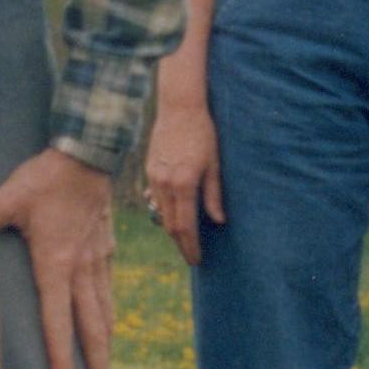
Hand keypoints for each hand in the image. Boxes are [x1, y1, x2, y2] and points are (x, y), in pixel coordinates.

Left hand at [0, 147, 117, 368]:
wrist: (88, 154)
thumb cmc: (44, 178)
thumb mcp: (5, 197)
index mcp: (56, 265)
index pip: (58, 323)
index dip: (62, 360)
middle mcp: (81, 271)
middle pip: (93, 332)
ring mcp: (98, 262)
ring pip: (105, 316)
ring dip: (106, 351)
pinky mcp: (105, 250)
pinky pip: (107, 292)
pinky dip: (108, 317)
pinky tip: (108, 328)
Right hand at [143, 92, 221, 267]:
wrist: (179, 108)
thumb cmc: (203, 133)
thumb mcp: (215, 164)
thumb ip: (214, 195)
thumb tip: (219, 221)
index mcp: (184, 183)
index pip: (185, 226)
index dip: (191, 246)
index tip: (197, 260)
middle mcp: (165, 183)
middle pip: (170, 225)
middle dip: (181, 244)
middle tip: (192, 257)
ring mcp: (154, 177)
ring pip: (160, 214)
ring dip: (172, 230)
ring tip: (185, 241)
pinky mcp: (149, 170)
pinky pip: (155, 199)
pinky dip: (164, 212)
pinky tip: (174, 218)